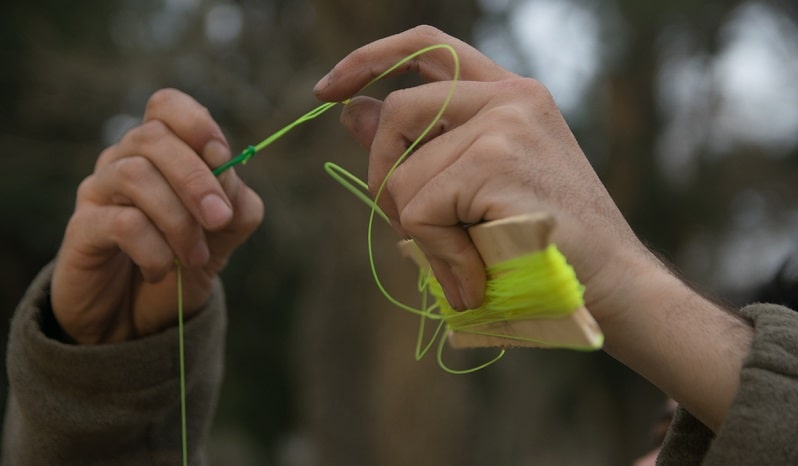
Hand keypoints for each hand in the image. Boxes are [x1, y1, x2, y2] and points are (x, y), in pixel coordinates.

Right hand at [51, 89, 263, 343]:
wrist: (137, 319)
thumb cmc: (181, 264)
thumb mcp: (223, 236)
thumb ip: (238, 206)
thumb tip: (232, 185)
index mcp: (161, 152)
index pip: (166, 106)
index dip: (195, 122)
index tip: (222, 157)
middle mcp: (124, 160)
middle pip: (154, 137)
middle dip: (197, 179)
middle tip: (219, 220)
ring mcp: (99, 191)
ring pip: (136, 175)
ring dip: (177, 220)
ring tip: (194, 257)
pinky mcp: (82, 228)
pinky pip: (120, 222)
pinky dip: (153, 249)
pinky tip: (160, 271)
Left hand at [316, 26, 752, 430]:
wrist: (613, 285)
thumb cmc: (543, 243)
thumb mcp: (474, 188)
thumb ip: (417, 146)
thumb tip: (350, 110)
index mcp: (508, 94)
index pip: (427, 46)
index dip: (370, 59)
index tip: (328, 91)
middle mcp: (510, 97)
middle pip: (397, 111)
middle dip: (384, 176)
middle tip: (412, 227)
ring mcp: (506, 123)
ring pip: (404, 176)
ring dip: (422, 235)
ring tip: (467, 264)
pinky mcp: (498, 160)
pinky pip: (421, 210)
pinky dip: (437, 255)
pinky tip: (474, 277)